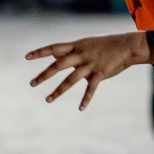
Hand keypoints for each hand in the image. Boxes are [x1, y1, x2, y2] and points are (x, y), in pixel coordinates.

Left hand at [25, 31, 153, 110]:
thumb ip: (71, 52)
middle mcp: (80, 55)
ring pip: (70, 79)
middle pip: (58, 65)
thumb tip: (55, 56)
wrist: (126, 46)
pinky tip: (80, 108)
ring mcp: (90, 64)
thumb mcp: (86, 45)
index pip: (53, 48)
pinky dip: (86, 98)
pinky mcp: (100, 73)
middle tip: (32, 83)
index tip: (26, 57)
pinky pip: (91, 88)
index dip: (40, 52)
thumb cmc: (105, 45)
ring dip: (58, 90)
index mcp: (76, 46)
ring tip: (47, 100)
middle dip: (44, 75)